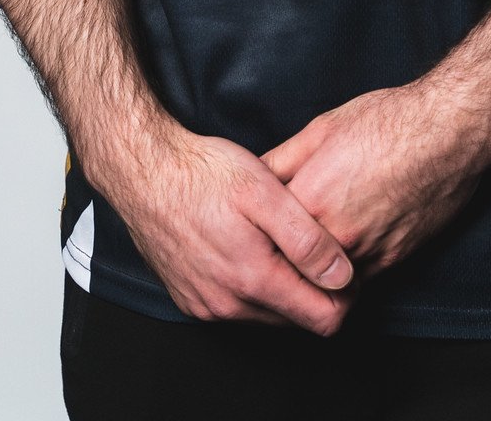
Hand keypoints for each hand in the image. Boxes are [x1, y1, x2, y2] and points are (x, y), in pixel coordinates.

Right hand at [99, 116, 354, 333]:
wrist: (145, 171)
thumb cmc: (204, 173)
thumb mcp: (266, 192)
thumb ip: (307, 240)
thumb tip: (343, 277)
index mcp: (253, 279)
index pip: (321, 319)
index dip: (343, 295)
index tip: (345, 262)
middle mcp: (229, 305)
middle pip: (294, 318)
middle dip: (311, 289)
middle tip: (312, 242)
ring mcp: (206, 305)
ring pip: (265, 314)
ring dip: (280, 285)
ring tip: (280, 239)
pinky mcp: (190, 299)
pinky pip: (236, 306)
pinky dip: (251, 285)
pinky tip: (250, 245)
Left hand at [261, 82, 486, 278]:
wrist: (447, 131)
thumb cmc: (386, 121)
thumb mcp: (322, 128)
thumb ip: (281, 160)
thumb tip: (251, 176)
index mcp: (309, 199)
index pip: (263, 231)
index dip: (256, 228)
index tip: (251, 227)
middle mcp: (334, 235)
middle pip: (291, 262)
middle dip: (282, 255)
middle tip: (277, 244)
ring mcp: (365, 253)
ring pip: (325, 277)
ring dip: (315, 267)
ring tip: (313, 245)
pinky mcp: (393, 261)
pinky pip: (358, 278)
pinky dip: (347, 269)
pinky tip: (345, 245)